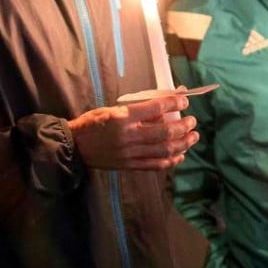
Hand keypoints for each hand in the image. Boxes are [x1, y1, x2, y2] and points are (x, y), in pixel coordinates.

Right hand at [67, 95, 198, 170]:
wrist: (74, 147)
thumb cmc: (92, 123)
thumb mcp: (113, 109)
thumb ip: (138, 109)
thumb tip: (164, 105)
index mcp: (123, 117)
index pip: (156, 108)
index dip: (174, 103)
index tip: (185, 101)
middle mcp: (128, 135)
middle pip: (164, 131)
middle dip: (183, 126)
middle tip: (193, 121)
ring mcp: (129, 153)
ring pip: (164, 149)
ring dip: (183, 143)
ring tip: (193, 137)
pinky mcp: (129, 166)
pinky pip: (155, 165)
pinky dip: (171, 160)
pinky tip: (180, 155)